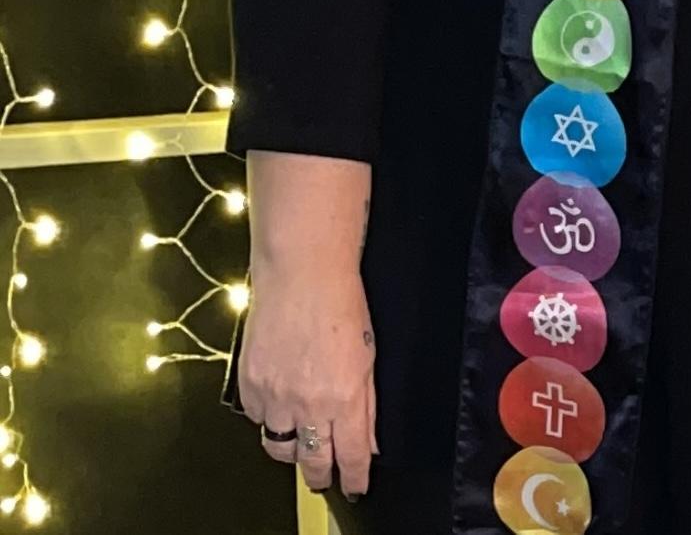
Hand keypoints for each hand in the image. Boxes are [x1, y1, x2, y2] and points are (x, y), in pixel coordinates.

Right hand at [236, 259, 377, 499]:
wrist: (301, 275)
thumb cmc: (341, 306)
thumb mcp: (369, 358)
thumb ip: (366, 405)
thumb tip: (366, 442)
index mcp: (343, 397)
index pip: (349, 456)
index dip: (354, 478)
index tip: (356, 487)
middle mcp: (306, 404)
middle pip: (310, 461)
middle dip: (320, 477)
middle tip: (325, 480)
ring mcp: (274, 397)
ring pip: (279, 446)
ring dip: (292, 450)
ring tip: (302, 445)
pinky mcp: (249, 386)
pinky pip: (258, 419)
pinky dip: (270, 418)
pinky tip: (281, 405)